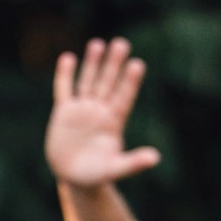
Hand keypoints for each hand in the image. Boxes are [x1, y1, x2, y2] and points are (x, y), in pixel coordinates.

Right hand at [46, 38, 162, 193]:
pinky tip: (68, 57)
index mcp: (114, 122)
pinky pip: (64, 90)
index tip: (138, 64)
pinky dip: (65, 75)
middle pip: (108, 83)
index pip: (124, 97)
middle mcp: (100, 111)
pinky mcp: (64, 112)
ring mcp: (82, 110)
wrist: (74, 177)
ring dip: (93, 64)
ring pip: (88, 82)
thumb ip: (133, 163)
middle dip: (114, 65)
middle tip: (121, 44)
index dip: (130, 82)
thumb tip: (156, 158)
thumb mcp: (115, 169)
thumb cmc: (97, 174)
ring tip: (98, 43)